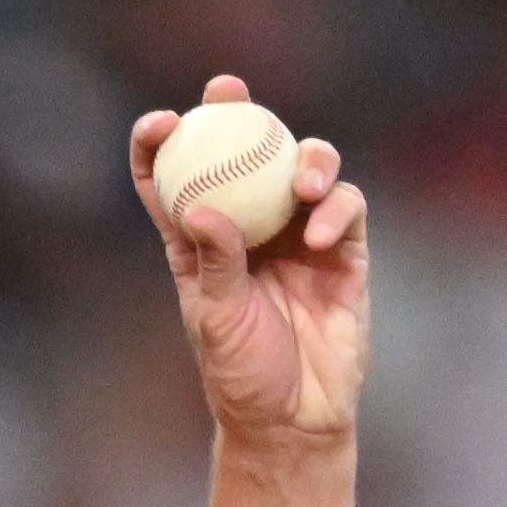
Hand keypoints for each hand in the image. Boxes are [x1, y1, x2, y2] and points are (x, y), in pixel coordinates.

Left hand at [133, 76, 368, 446]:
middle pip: (243, 151)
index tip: (161, 121)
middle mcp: (251, 226)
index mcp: (201, 241)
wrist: (296, 416)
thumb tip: (200, 208)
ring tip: (301, 184)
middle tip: (228, 90)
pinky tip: (321, 235)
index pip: (174, 178)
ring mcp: (300, 234)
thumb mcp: (216, 319)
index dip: (161, 142)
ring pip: (304, 167)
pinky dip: (336, 209)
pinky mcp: (345, 250)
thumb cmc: (243, 374)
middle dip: (236, 110)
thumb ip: (214, 262)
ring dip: (306, 159)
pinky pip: (346, 208)